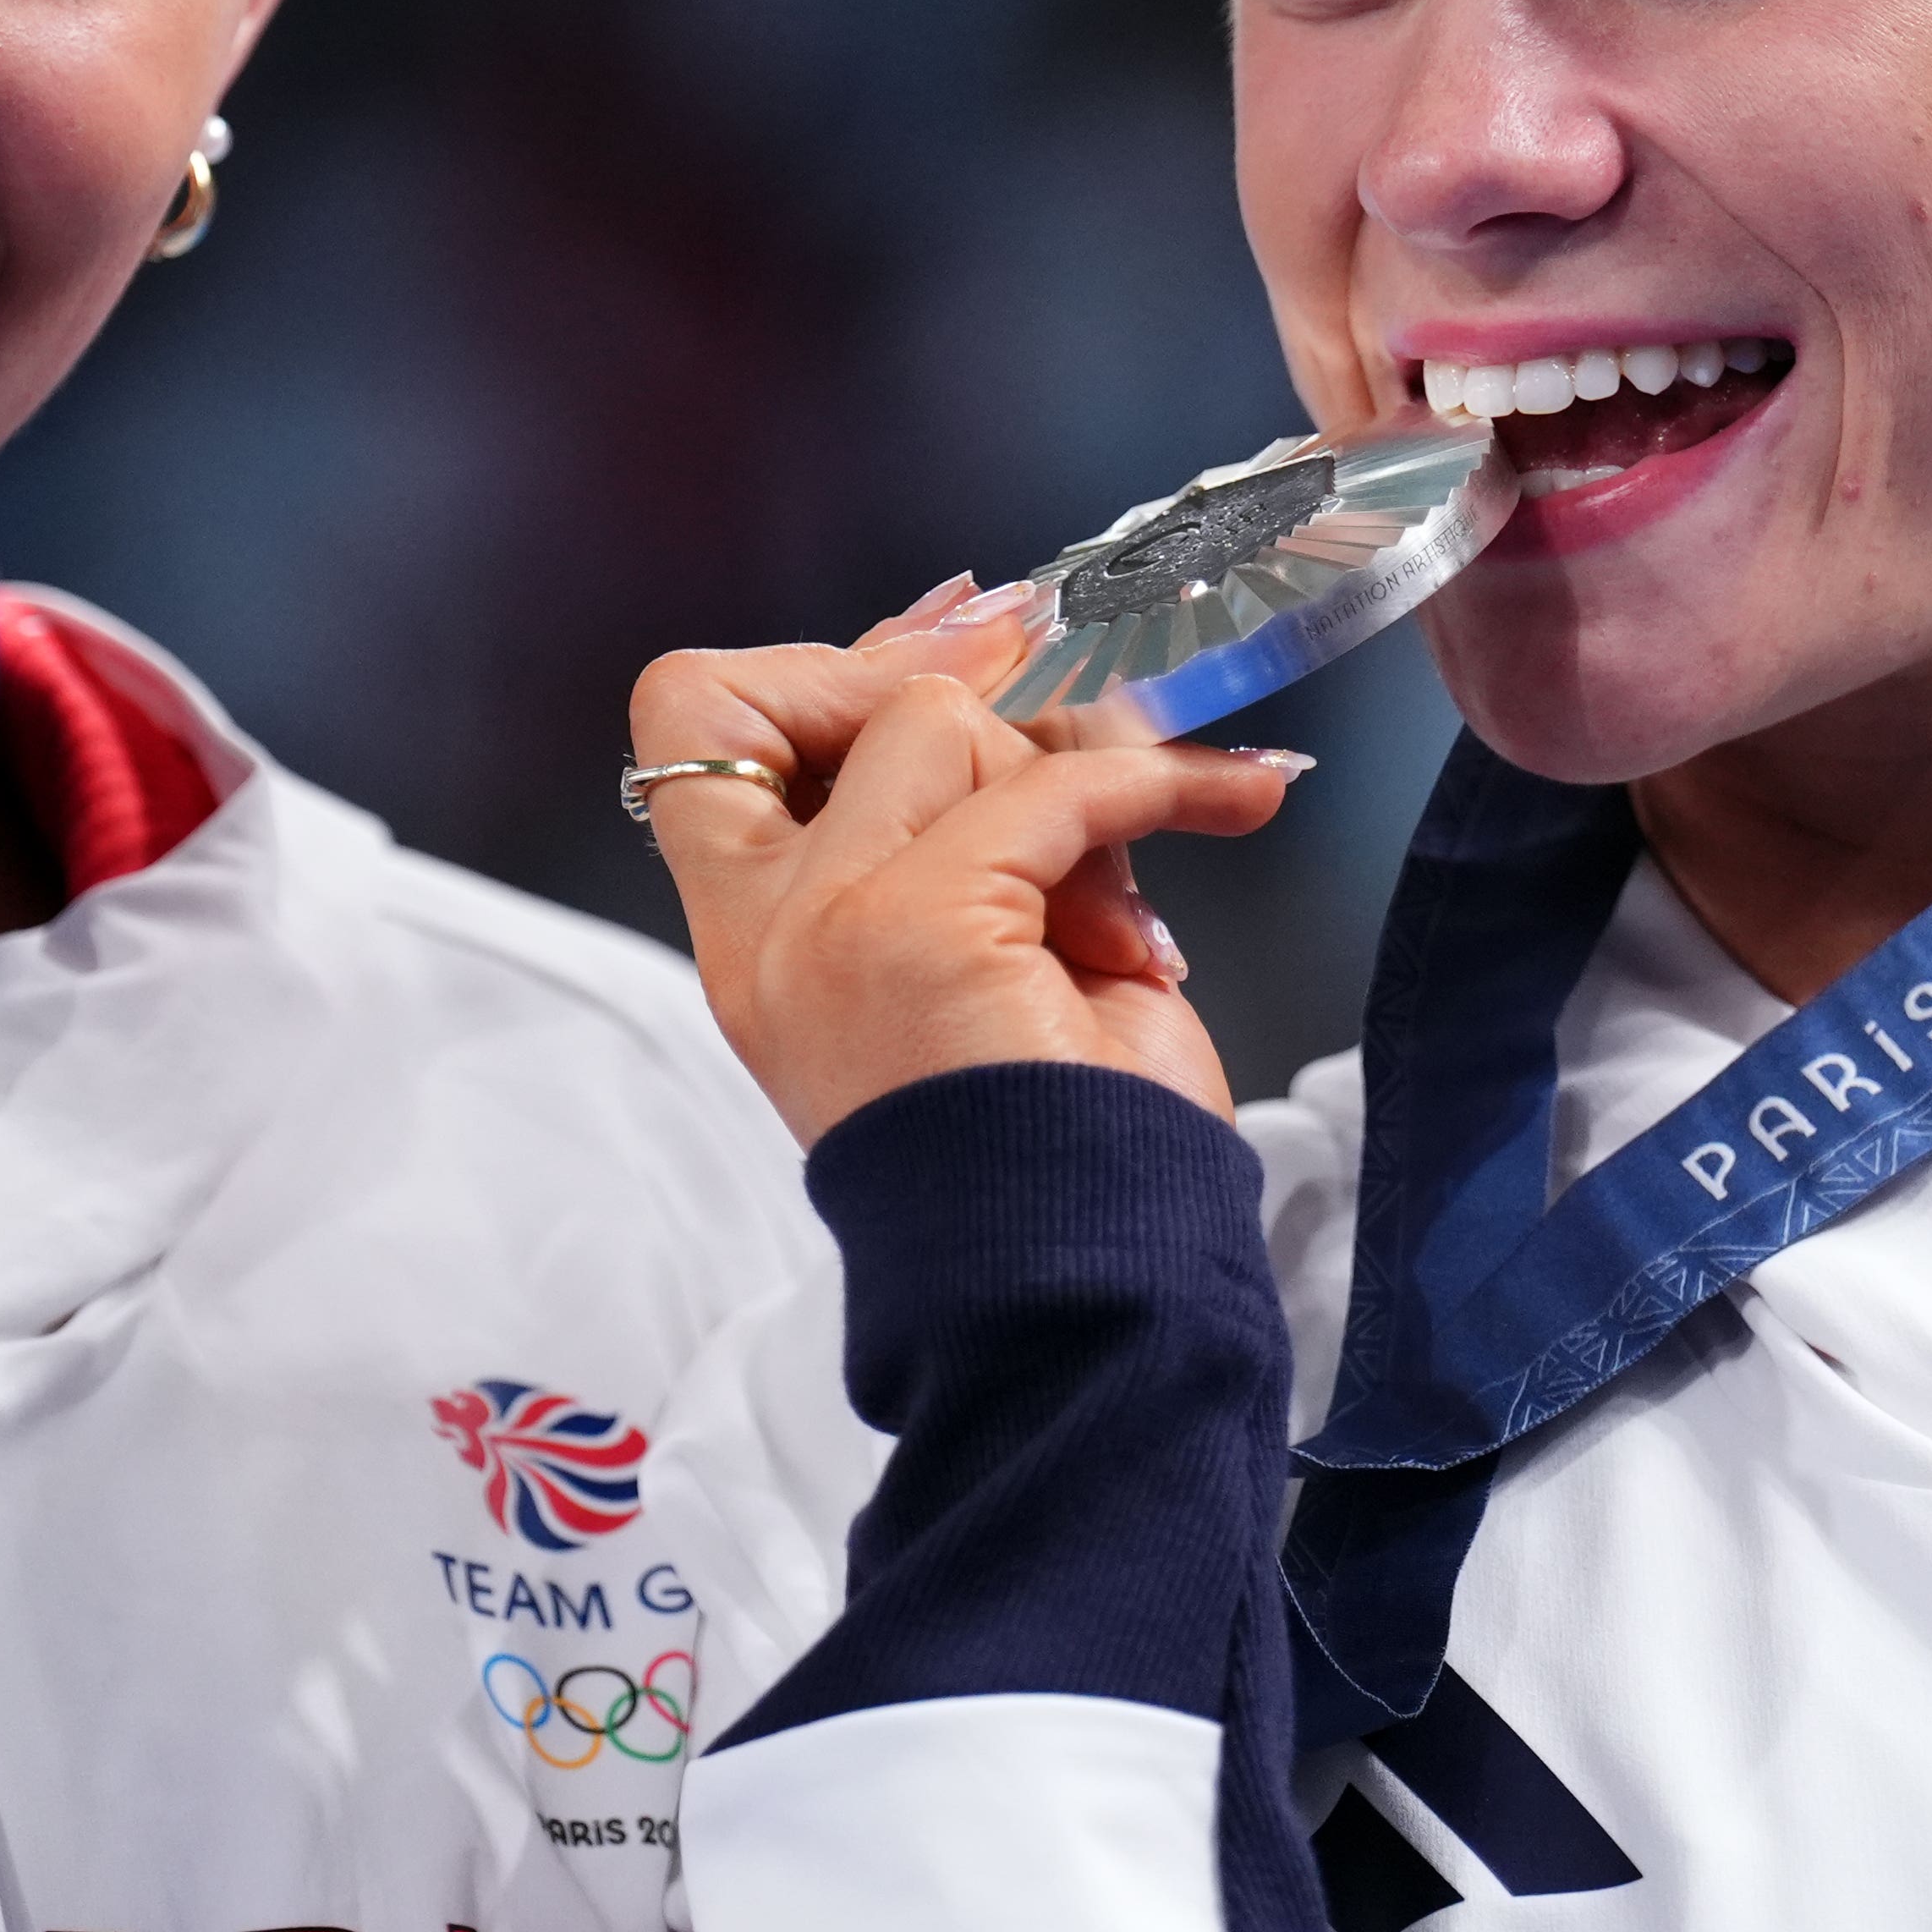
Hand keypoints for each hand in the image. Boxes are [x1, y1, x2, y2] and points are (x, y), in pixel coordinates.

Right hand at [629, 577, 1309, 1146]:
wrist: (1085, 1294)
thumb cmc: (1055, 1144)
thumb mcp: (980, 946)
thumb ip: (957, 818)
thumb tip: (1004, 637)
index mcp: (754, 937)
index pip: (694, 720)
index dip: (827, 669)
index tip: (950, 672)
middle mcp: (771, 926)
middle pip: (832, 692)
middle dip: (975, 689)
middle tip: (1080, 737)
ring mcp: (830, 921)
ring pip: (946, 721)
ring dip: (1075, 780)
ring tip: (1124, 912)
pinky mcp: (922, 927)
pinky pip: (1058, 787)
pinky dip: (1168, 784)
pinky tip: (1237, 799)